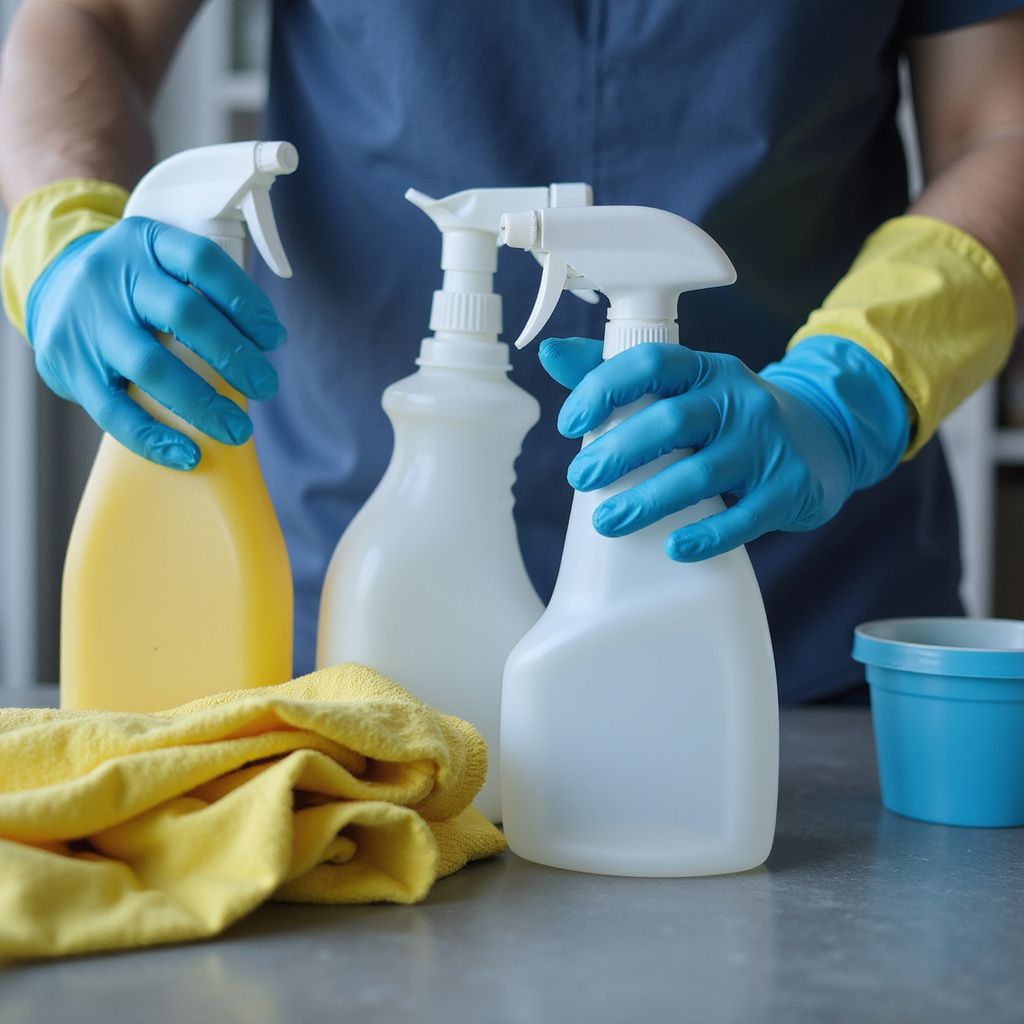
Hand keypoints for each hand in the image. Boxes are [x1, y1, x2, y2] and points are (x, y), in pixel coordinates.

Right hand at [26, 216, 286, 469]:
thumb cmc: (132, 286)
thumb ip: (205, 290)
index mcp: (145, 242)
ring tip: (237, 430)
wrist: (51, 289)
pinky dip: (154, 438)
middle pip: (184, 315)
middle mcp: (112, 275)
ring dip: (202, 404)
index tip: (274, 338)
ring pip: (152, 366)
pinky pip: (113, 410)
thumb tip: (268, 340)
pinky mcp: (68, 366)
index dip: (245, 301)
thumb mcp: (160, 263)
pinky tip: (189, 456)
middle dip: (234, 356)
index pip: (203, 262)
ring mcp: (87, 322)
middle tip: (266, 386)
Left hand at [539, 335, 908, 560]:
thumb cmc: (728, 416)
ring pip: (701, 473)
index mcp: (704, 369)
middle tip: (580, 477)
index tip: (570, 422)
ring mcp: (766, 445)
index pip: (650, 363)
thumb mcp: (683, 387)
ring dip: (648, 500)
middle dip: (618, 452)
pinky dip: (707, 536)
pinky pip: (744, 517)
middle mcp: (737, 400)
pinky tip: (674, 548)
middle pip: (671, 421)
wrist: (821, 439)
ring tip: (607, 522)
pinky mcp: (787, 489)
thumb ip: (619, 375)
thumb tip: (551, 355)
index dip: (605, 388)